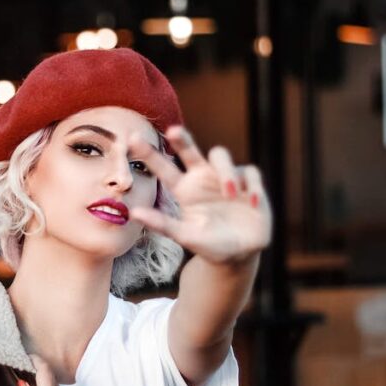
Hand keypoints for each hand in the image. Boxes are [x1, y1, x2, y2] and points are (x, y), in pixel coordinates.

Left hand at [128, 127, 271, 265]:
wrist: (240, 255)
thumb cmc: (209, 244)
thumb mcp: (185, 236)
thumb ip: (162, 224)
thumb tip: (133, 212)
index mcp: (185, 189)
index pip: (164, 168)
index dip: (150, 154)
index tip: (133, 138)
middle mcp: (203, 178)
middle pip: (190, 151)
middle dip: (182, 140)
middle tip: (173, 131)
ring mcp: (226, 178)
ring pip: (221, 156)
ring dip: (225, 172)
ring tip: (231, 193)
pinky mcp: (249, 183)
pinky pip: (251, 173)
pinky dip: (253, 186)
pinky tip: (253, 202)